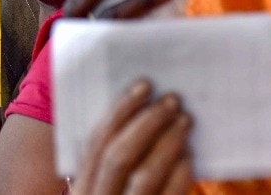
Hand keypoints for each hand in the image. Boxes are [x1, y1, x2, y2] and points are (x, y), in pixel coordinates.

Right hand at [73, 80, 192, 194]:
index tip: (144, 86)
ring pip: (145, 175)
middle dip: (147, 123)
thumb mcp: (106, 186)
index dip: (121, 111)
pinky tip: (188, 154)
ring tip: (185, 120)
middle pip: (119, 156)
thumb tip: (142, 109)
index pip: (96, 143)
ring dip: (168, 142)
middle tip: (171, 99)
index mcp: (82, 189)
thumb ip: (113, 159)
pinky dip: (180, 172)